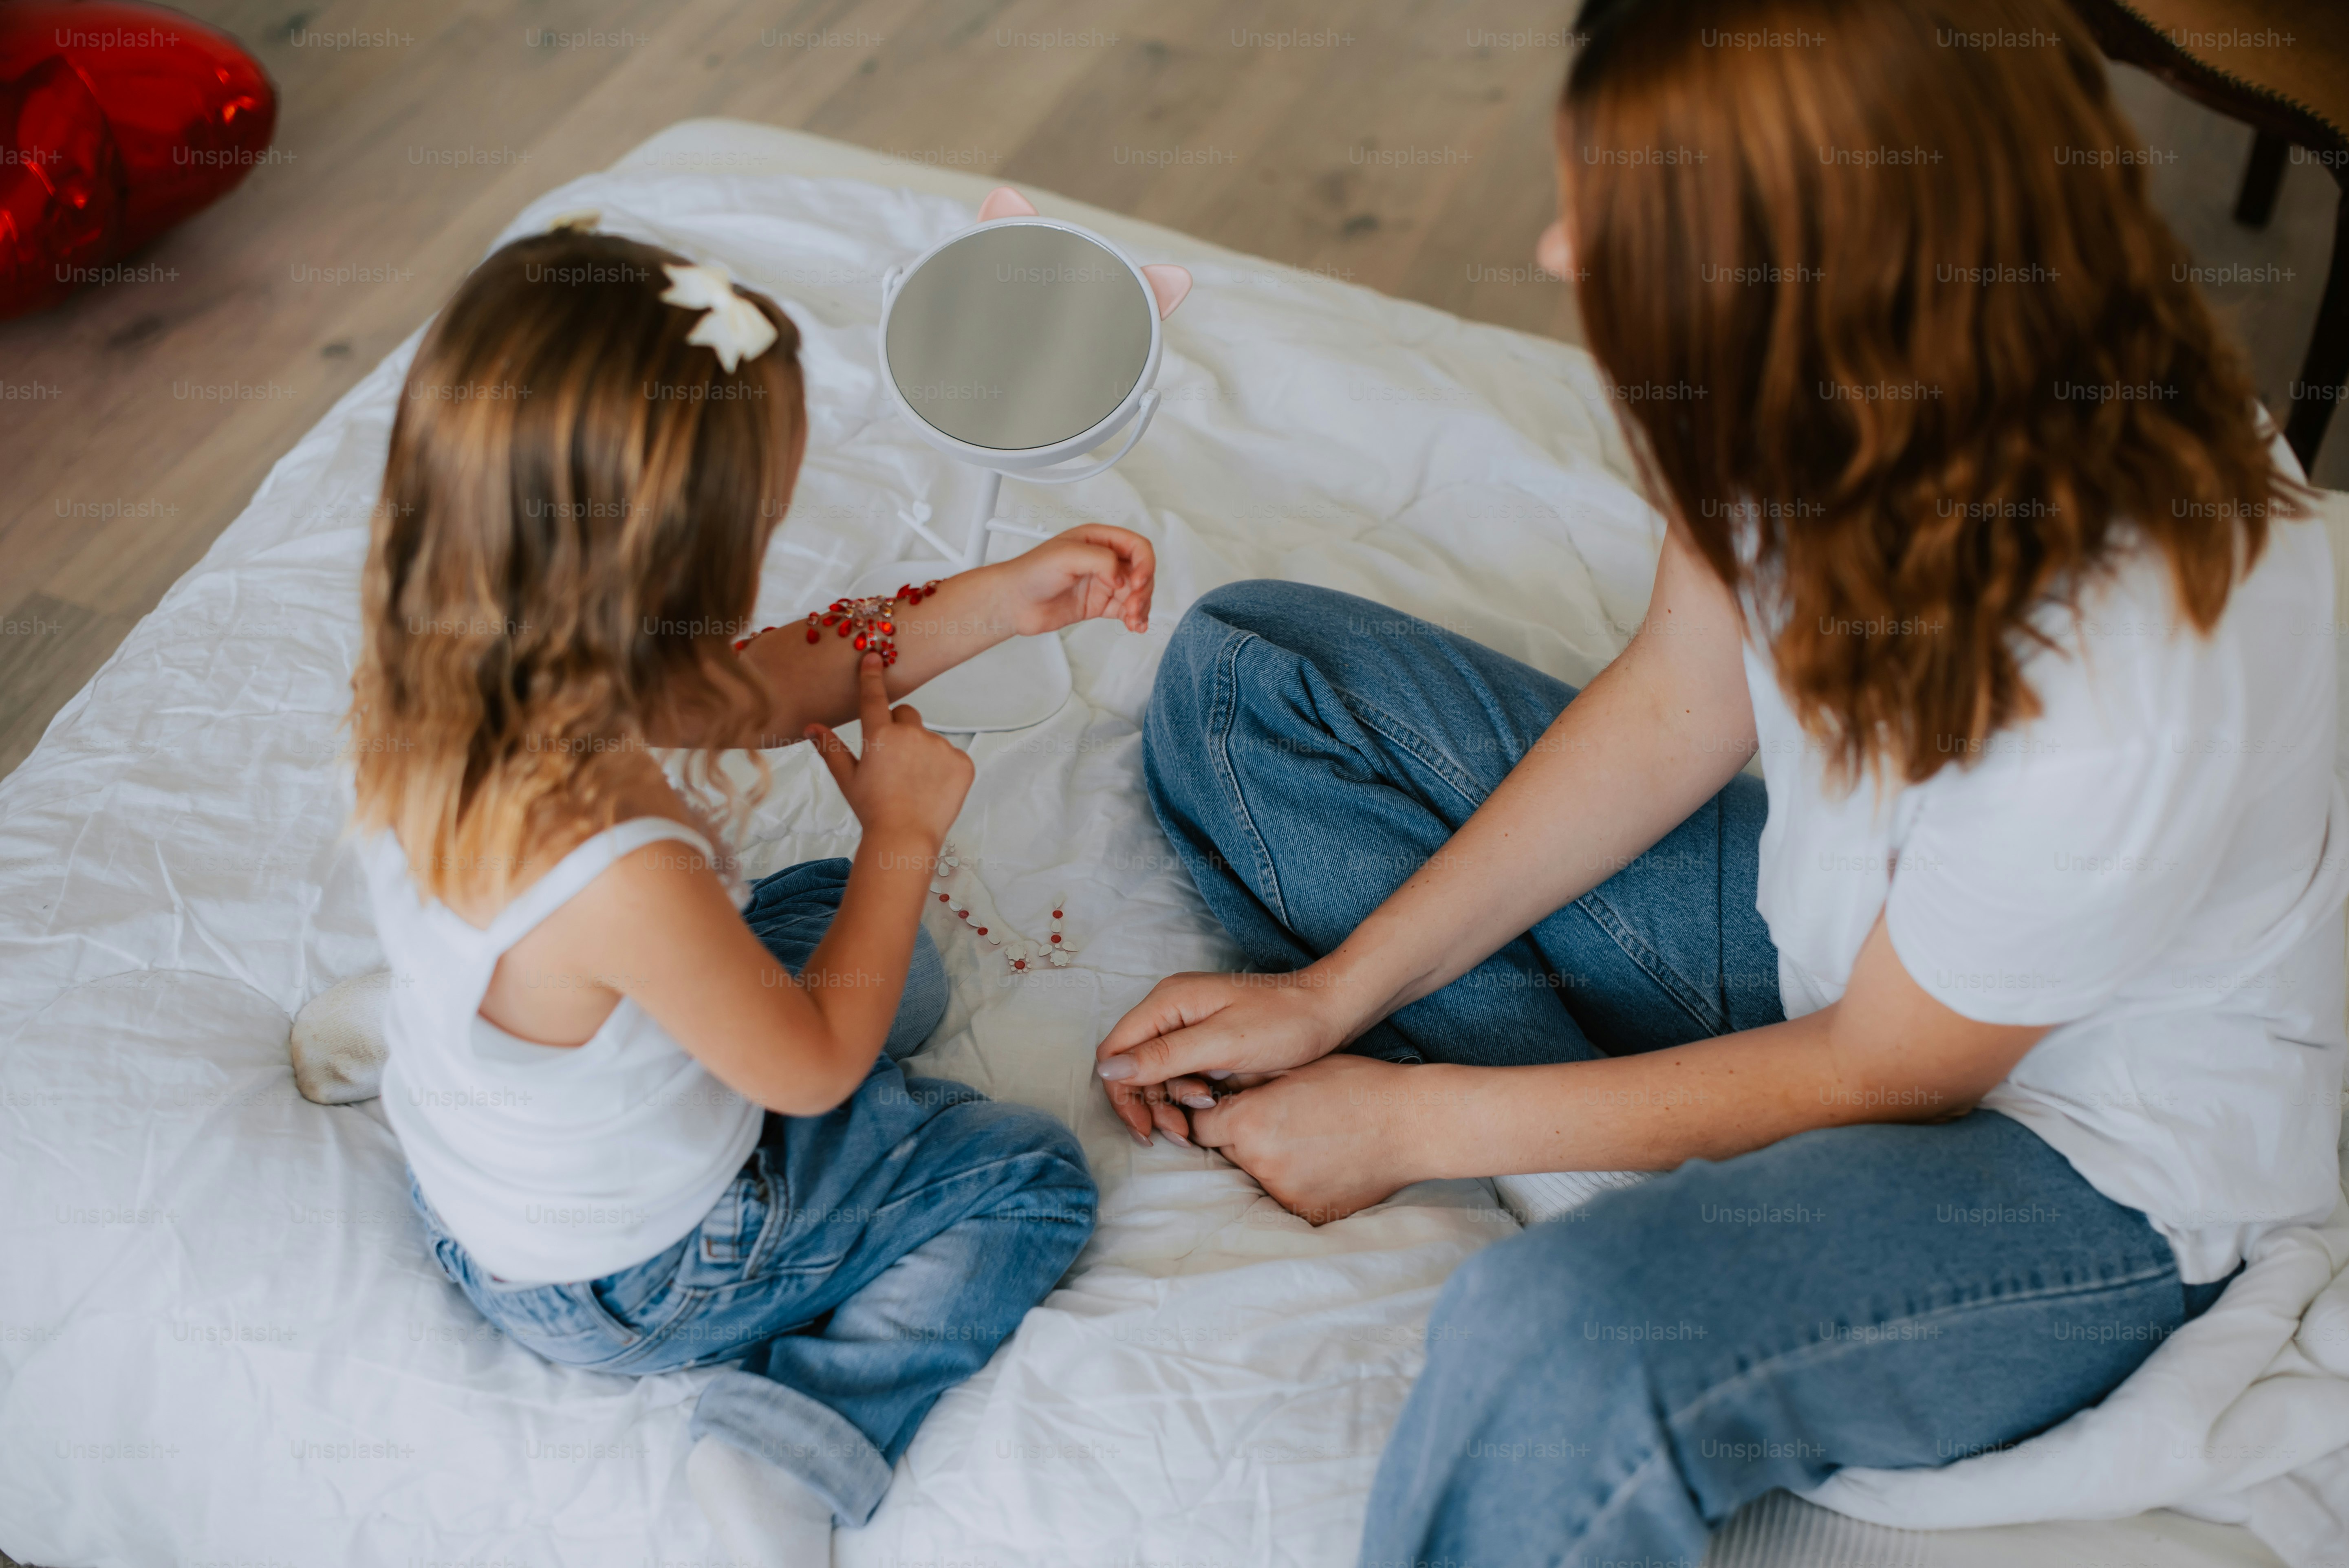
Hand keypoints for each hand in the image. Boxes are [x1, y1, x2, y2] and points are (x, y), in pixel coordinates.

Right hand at [807, 654, 973, 844]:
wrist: (905, 837)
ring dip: (922, 753)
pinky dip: (943, 769)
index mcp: (881, 735)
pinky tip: (931, 790)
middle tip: (893, 761)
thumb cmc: (872, 810)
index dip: (872, 676)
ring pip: (929, 739)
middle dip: (899, 729)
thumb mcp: (848, 779)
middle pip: (906, 716)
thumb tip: (811, 726)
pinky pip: (951, 757)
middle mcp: (912, 734)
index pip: (874, 697)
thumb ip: (831, 748)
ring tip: (913, 784)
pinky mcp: (962, 763)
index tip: (873, 656)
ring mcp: (940, 747)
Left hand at [992, 525, 1155, 636]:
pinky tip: (1135, 626)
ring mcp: (1102, 583)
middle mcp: (1103, 560)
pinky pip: (1126, 610)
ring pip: (1137, 593)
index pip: (1137, 547)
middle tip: (1133, 605)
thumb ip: (1100, 559)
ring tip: (1133, 619)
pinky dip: (1135, 618)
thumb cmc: (1031, 572)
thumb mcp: (1067, 555)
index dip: (1145, 564)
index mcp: (1098, 540)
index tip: (1136, 582)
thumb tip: (1120, 577)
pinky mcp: (1098, 604)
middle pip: (1141, 572)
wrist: (1014, 602)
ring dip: (1142, 606)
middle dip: (1143, 589)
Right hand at [1095, 969, 1349, 1144]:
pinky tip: (1210, 1107)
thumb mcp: (1223, 1043)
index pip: (1115, 1050)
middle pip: (1132, 1066)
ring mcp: (1188, 1025)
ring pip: (1156, 1074)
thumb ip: (1165, 1056)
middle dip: (1149, 1104)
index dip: (1121, 1093)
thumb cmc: (1285, 1022)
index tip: (1145, 1128)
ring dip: (1171, 1103)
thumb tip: (1109, 1070)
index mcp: (1167, 1002)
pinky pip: (1181, 1073)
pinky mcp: (1206, 1040)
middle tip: (1178, 1133)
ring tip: (1201, 1119)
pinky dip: (1188, 1096)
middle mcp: (1171, 1010)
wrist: (1331, 1010)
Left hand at [1191, 1055, 1442, 1223]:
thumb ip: (1247, 1082)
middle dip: (1240, 1137)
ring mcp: (1282, 1193)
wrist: (1411, 1124)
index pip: (1200, 1126)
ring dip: (1267, 1160)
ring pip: (1254, 1176)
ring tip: (1305, 1140)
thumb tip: (1210, 1087)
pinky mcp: (1305, 1213)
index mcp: (1249, 1122)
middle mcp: (1259, 1163)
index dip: (1211, 1114)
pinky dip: (1293, 1181)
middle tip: (1275, 1120)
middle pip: (1226, 1152)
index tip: (1225, 1109)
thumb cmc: (1356, 1084)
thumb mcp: (1295, 1068)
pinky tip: (1320, 1161)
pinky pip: (1283, 1196)